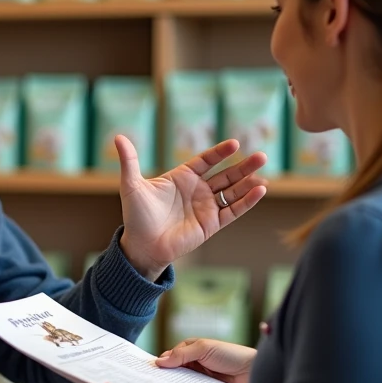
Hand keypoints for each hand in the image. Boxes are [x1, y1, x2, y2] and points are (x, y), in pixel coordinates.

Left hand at [116, 136, 267, 279]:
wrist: (142, 246)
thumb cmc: (136, 217)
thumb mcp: (132, 185)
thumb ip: (130, 161)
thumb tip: (118, 136)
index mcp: (182, 178)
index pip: (206, 161)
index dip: (220, 152)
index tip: (234, 144)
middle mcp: (197, 191)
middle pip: (226, 175)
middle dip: (243, 166)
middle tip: (262, 155)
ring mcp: (206, 207)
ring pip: (233, 191)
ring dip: (248, 182)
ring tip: (263, 171)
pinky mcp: (212, 224)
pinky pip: (233, 211)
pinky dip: (246, 201)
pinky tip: (260, 191)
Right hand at [156, 338, 255, 382]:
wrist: (254, 373)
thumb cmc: (232, 355)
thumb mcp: (204, 348)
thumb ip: (182, 354)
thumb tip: (159, 361)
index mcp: (192, 349)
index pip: (171, 356)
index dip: (161, 364)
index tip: (149, 374)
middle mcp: (195, 364)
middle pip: (175, 371)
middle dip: (166, 378)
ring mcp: (201, 378)